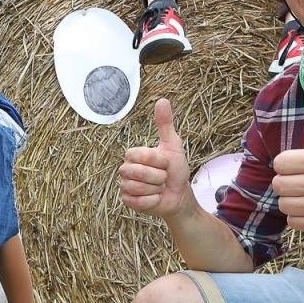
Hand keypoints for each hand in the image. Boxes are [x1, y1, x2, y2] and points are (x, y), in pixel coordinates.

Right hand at [118, 98, 191, 218]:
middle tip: (163, 178)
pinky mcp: (127, 201)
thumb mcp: (172, 145)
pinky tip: (155, 198)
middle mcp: (125, 169)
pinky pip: (138, 202)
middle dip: (158, 177)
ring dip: (156, 190)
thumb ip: (165, 124)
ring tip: (159, 188)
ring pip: (138, 188)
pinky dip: (152, 201)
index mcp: (133, 154)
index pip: (140, 155)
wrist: (178, 195)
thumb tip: (162, 100)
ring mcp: (125, 186)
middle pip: (137, 172)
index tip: (165, 163)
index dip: (157, 161)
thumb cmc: (175, 170)